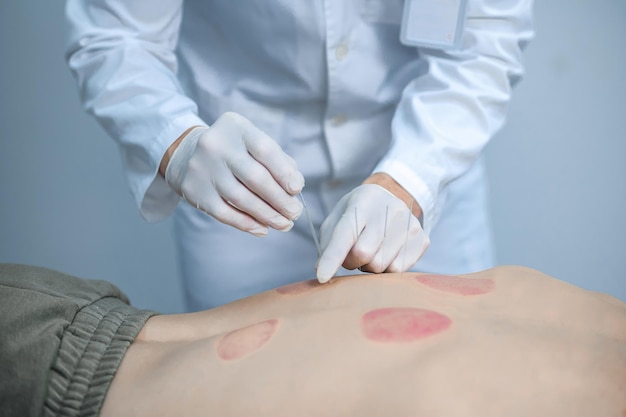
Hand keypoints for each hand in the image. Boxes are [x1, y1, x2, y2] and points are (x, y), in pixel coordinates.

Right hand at [164, 112, 303, 235]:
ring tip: (284, 224)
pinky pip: (225, 213)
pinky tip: (262, 229)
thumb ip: (279, 162)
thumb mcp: (254, 144)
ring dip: (267, 216)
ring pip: (241, 199)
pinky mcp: (194, 191)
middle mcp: (216, 145)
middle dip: (279, 200)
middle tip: (294, 212)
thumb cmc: (234, 151)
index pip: (265, 150)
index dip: (284, 172)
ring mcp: (202, 168)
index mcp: (236, 128)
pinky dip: (247, 224)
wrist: (188, 154)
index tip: (296, 189)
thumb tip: (295, 188)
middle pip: (255, 178)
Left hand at [316, 184, 428, 282]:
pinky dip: (386, 268)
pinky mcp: (422, 239)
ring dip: (369, 265)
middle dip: (351, 261)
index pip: (345, 234)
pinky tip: (386, 253)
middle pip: (363, 254)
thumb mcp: (337, 220)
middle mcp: (391, 209)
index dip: (332, 258)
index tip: (322, 277)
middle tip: (353, 252)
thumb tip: (322, 271)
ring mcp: (410, 223)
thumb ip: (328, 244)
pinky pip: (398, 270)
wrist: (389, 200)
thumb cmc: (357, 214)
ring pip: (381, 266)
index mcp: (364, 200)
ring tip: (372, 249)